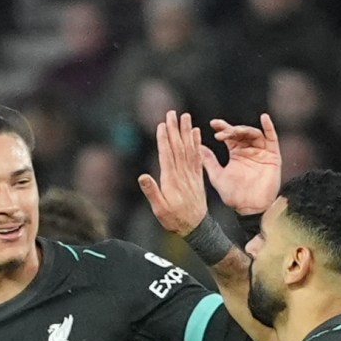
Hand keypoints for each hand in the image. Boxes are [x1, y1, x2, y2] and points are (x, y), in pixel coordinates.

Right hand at [136, 112, 209, 235]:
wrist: (196, 228)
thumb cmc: (174, 220)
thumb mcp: (159, 209)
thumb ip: (152, 192)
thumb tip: (142, 176)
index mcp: (171, 179)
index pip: (167, 154)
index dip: (164, 139)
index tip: (162, 124)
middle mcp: (182, 173)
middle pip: (178, 147)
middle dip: (174, 129)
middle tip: (172, 113)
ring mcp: (191, 174)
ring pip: (188, 148)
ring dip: (186, 131)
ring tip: (185, 116)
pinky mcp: (197, 176)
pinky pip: (197, 156)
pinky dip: (197, 143)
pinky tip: (196, 132)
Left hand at [206, 114, 283, 217]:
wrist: (249, 208)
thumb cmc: (233, 196)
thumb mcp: (217, 176)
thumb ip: (208, 161)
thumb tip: (197, 146)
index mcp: (237, 154)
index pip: (230, 136)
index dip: (222, 128)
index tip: (213, 124)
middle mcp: (249, 151)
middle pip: (241, 133)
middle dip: (231, 130)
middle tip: (220, 132)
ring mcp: (262, 153)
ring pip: (254, 134)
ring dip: (243, 130)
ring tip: (233, 132)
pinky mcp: (273, 157)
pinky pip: (273, 139)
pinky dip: (269, 128)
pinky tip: (264, 118)